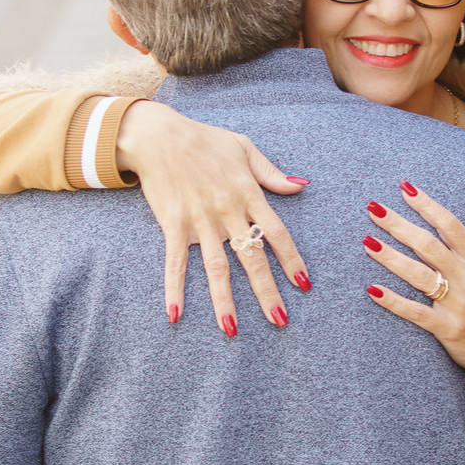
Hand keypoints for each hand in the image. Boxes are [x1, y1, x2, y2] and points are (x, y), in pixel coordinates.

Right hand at [116, 101, 310, 334]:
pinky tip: (175, 314)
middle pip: (252, 258)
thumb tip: (301, 184)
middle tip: (280, 320)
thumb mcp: (245, 148)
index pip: (277, 233)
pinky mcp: (174, 225)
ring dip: (225, 300)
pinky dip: (174, 288)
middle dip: (267, 291)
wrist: (160, 135)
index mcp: (248, 194)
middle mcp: (228, 211)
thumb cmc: (204, 139)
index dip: (292, 260)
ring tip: (232, 329)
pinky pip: (175, 262)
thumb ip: (272, 173)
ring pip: (217, 268)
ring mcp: (200, 221)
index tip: (304, 284)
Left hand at [363, 184, 464, 406]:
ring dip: (390, 257)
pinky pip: (415, 312)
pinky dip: (394, 301)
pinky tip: (372, 289)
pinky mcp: (445, 328)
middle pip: (428, 245)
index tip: (405, 189)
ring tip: (367, 241)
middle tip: (374, 208)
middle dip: (399, 225)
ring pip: (418, 275)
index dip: (427, 205)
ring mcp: (455, 304)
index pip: (451, 226)